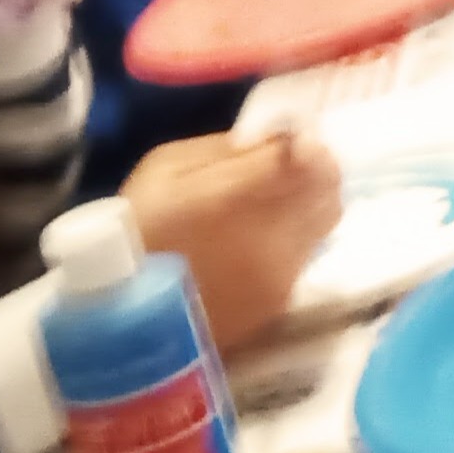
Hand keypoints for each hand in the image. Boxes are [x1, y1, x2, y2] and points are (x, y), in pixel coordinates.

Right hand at [121, 131, 342, 353]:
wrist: (124, 314)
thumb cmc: (139, 229)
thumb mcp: (167, 169)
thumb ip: (226, 150)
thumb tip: (277, 137)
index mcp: (239, 196)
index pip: (310, 158)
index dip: (307, 143)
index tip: (293, 138)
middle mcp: (273, 236)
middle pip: (329, 188)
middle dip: (317, 169)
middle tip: (292, 165)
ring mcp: (281, 274)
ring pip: (325, 221)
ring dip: (310, 202)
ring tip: (276, 202)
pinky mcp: (280, 302)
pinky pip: (307, 254)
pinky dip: (296, 237)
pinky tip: (261, 239)